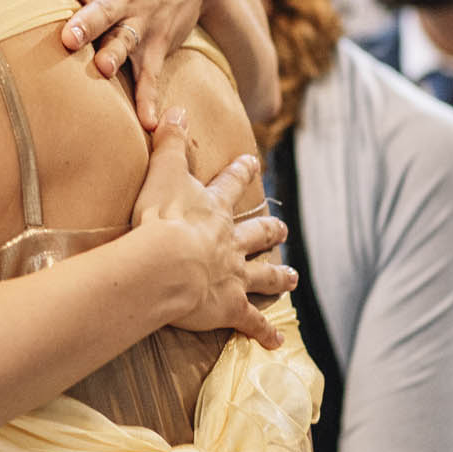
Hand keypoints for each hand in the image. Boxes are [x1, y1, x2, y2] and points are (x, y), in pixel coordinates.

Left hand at [0, 0, 275, 128]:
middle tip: (68, 36)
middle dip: (85, 23)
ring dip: (115, 55)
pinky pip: (151, 74)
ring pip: (125, 41)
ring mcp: (139, 21)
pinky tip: (149, 123)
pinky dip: (150, 98)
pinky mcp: (156, 44)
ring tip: (102, 69)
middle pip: (98, 10)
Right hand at [134, 112, 293, 346]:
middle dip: (270, 231)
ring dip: (279, 278)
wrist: (166, 263)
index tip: (253, 161)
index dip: (241, 171)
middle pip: (258, 234)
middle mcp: (231, 242)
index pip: (231, 185)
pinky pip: (251, 323)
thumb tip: (176, 108)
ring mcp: (234, 275)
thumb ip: (169, 142)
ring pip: (264, 277)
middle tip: (282, 230)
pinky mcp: (230, 307)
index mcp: (214, 210)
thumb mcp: (162, 173)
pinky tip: (278, 343)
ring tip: (292, 279)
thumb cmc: (160, 218)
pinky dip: (265, 333)